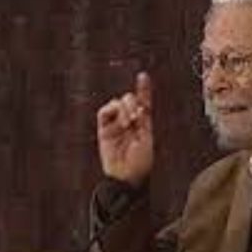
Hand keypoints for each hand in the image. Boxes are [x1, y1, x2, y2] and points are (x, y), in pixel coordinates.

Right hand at [96, 72, 152, 186]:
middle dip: (133, 104)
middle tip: (135, 119)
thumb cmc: (141, 162)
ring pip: (118, 102)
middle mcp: (129, 121)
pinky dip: (111, 111)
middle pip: (130, 99)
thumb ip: (142, 121)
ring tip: (128, 123)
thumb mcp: (147, 138)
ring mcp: (116, 124)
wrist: (126, 176)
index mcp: (143, 123)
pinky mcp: (104, 129)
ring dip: (124, 109)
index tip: (142, 76)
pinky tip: (119, 121)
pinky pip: (104, 112)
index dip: (143, 89)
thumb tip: (138, 105)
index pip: (143, 102)